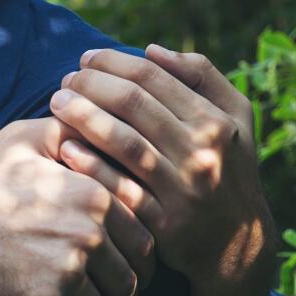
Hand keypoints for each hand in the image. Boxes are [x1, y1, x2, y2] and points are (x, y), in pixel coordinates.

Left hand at [48, 46, 275, 292]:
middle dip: (90, 84)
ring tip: (57, 104)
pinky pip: (119, 187)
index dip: (112, 62)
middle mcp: (201, 151)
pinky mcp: (164, 222)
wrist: (238, 245)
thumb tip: (152, 50)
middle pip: (133, 103)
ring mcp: (183, 188)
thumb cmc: (228, 169)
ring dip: (83, 116)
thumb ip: (203, 76)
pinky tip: (64, 147)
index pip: (152, 77)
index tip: (86, 59)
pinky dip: (90, 165)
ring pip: (123, 142)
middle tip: (65, 81)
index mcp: (215, 121)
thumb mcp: (235, 119)